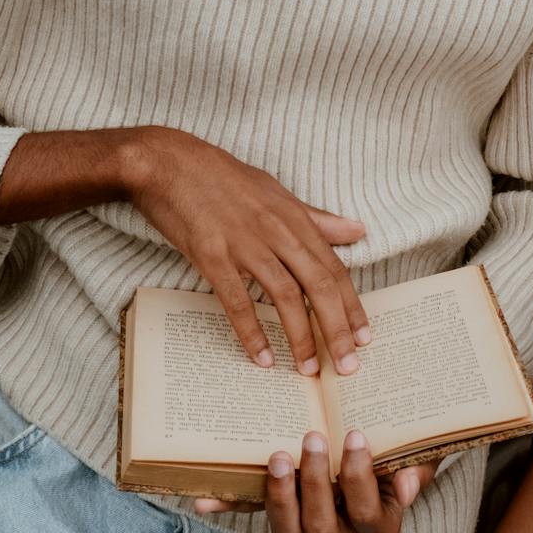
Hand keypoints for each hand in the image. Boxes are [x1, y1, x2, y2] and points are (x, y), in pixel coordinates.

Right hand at [123, 126, 372, 375]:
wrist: (168, 162)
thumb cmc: (221, 176)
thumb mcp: (276, 192)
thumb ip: (316, 218)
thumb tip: (357, 230)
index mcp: (294, 218)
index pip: (334, 268)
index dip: (352, 305)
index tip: (365, 337)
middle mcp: (277, 231)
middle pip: (318, 286)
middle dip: (336, 330)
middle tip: (347, 367)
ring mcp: (245, 243)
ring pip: (285, 296)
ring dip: (301, 337)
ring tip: (309, 370)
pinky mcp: (212, 255)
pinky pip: (237, 300)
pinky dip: (251, 331)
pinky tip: (263, 357)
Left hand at [193, 430, 440, 532]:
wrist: (374, 436)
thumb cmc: (399, 448)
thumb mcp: (416, 453)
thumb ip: (416, 469)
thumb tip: (406, 488)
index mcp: (377, 523)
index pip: (368, 516)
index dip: (361, 481)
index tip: (356, 435)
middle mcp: (341, 532)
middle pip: (323, 528)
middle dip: (316, 483)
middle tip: (313, 437)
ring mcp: (306, 522)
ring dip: (279, 497)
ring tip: (276, 456)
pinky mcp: (278, 508)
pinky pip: (251, 513)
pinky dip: (227, 507)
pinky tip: (204, 500)